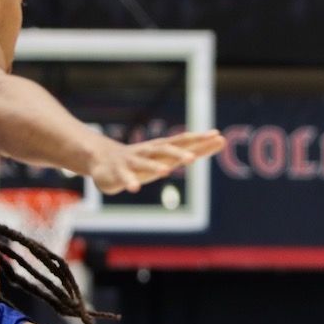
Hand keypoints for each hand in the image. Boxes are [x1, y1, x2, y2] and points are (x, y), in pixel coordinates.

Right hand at [88, 130, 225, 194]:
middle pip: (165, 150)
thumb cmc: (144, 160)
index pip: (184, 141)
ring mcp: (133, 161)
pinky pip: (125, 177)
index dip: (199, 139)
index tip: (217, 136)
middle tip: (192, 159)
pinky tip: (134, 188)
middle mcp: (149, 152)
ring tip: (165, 171)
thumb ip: (194, 150)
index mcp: (162, 148)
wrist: (104, 160)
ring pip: (144, 163)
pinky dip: (129, 182)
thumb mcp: (169, 157)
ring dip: (154, 166)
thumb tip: (220, 140)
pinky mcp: (119, 172)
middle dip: (178, 154)